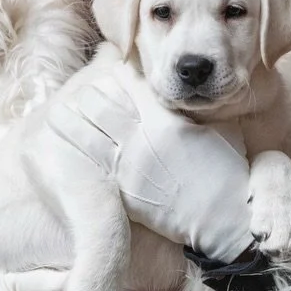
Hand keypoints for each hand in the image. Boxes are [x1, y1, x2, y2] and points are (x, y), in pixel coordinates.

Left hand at [45, 63, 255, 262]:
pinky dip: (74, 149)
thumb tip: (184, 94)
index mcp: (165, 120)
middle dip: (90, 93)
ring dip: (70, 119)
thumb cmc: (227, 173)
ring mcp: (126, 166)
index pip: (130, 84)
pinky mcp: (119, 190)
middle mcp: (140, 140)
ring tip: (62, 112)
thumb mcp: (220, 129)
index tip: (116, 72)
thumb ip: (195, 109)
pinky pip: (87, 164)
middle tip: (87, 92)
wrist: (221, 218)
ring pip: (83, 133)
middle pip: (98, 104)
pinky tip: (66, 143)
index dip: (120, 74)